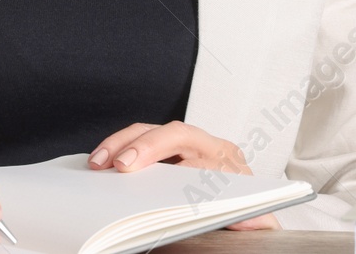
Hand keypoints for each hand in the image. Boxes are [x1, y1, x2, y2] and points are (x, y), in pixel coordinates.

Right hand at [86, 120, 279, 230]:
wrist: (249, 212)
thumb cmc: (244, 216)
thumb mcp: (255, 224)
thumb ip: (253, 221)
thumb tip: (248, 218)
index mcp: (230, 163)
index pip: (199, 156)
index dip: (171, 163)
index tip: (147, 176)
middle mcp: (210, 147)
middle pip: (173, 133)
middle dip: (142, 145)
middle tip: (118, 164)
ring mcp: (188, 145)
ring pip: (152, 130)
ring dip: (122, 142)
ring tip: (100, 161)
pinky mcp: (169, 148)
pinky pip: (142, 138)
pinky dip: (120, 146)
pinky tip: (104, 159)